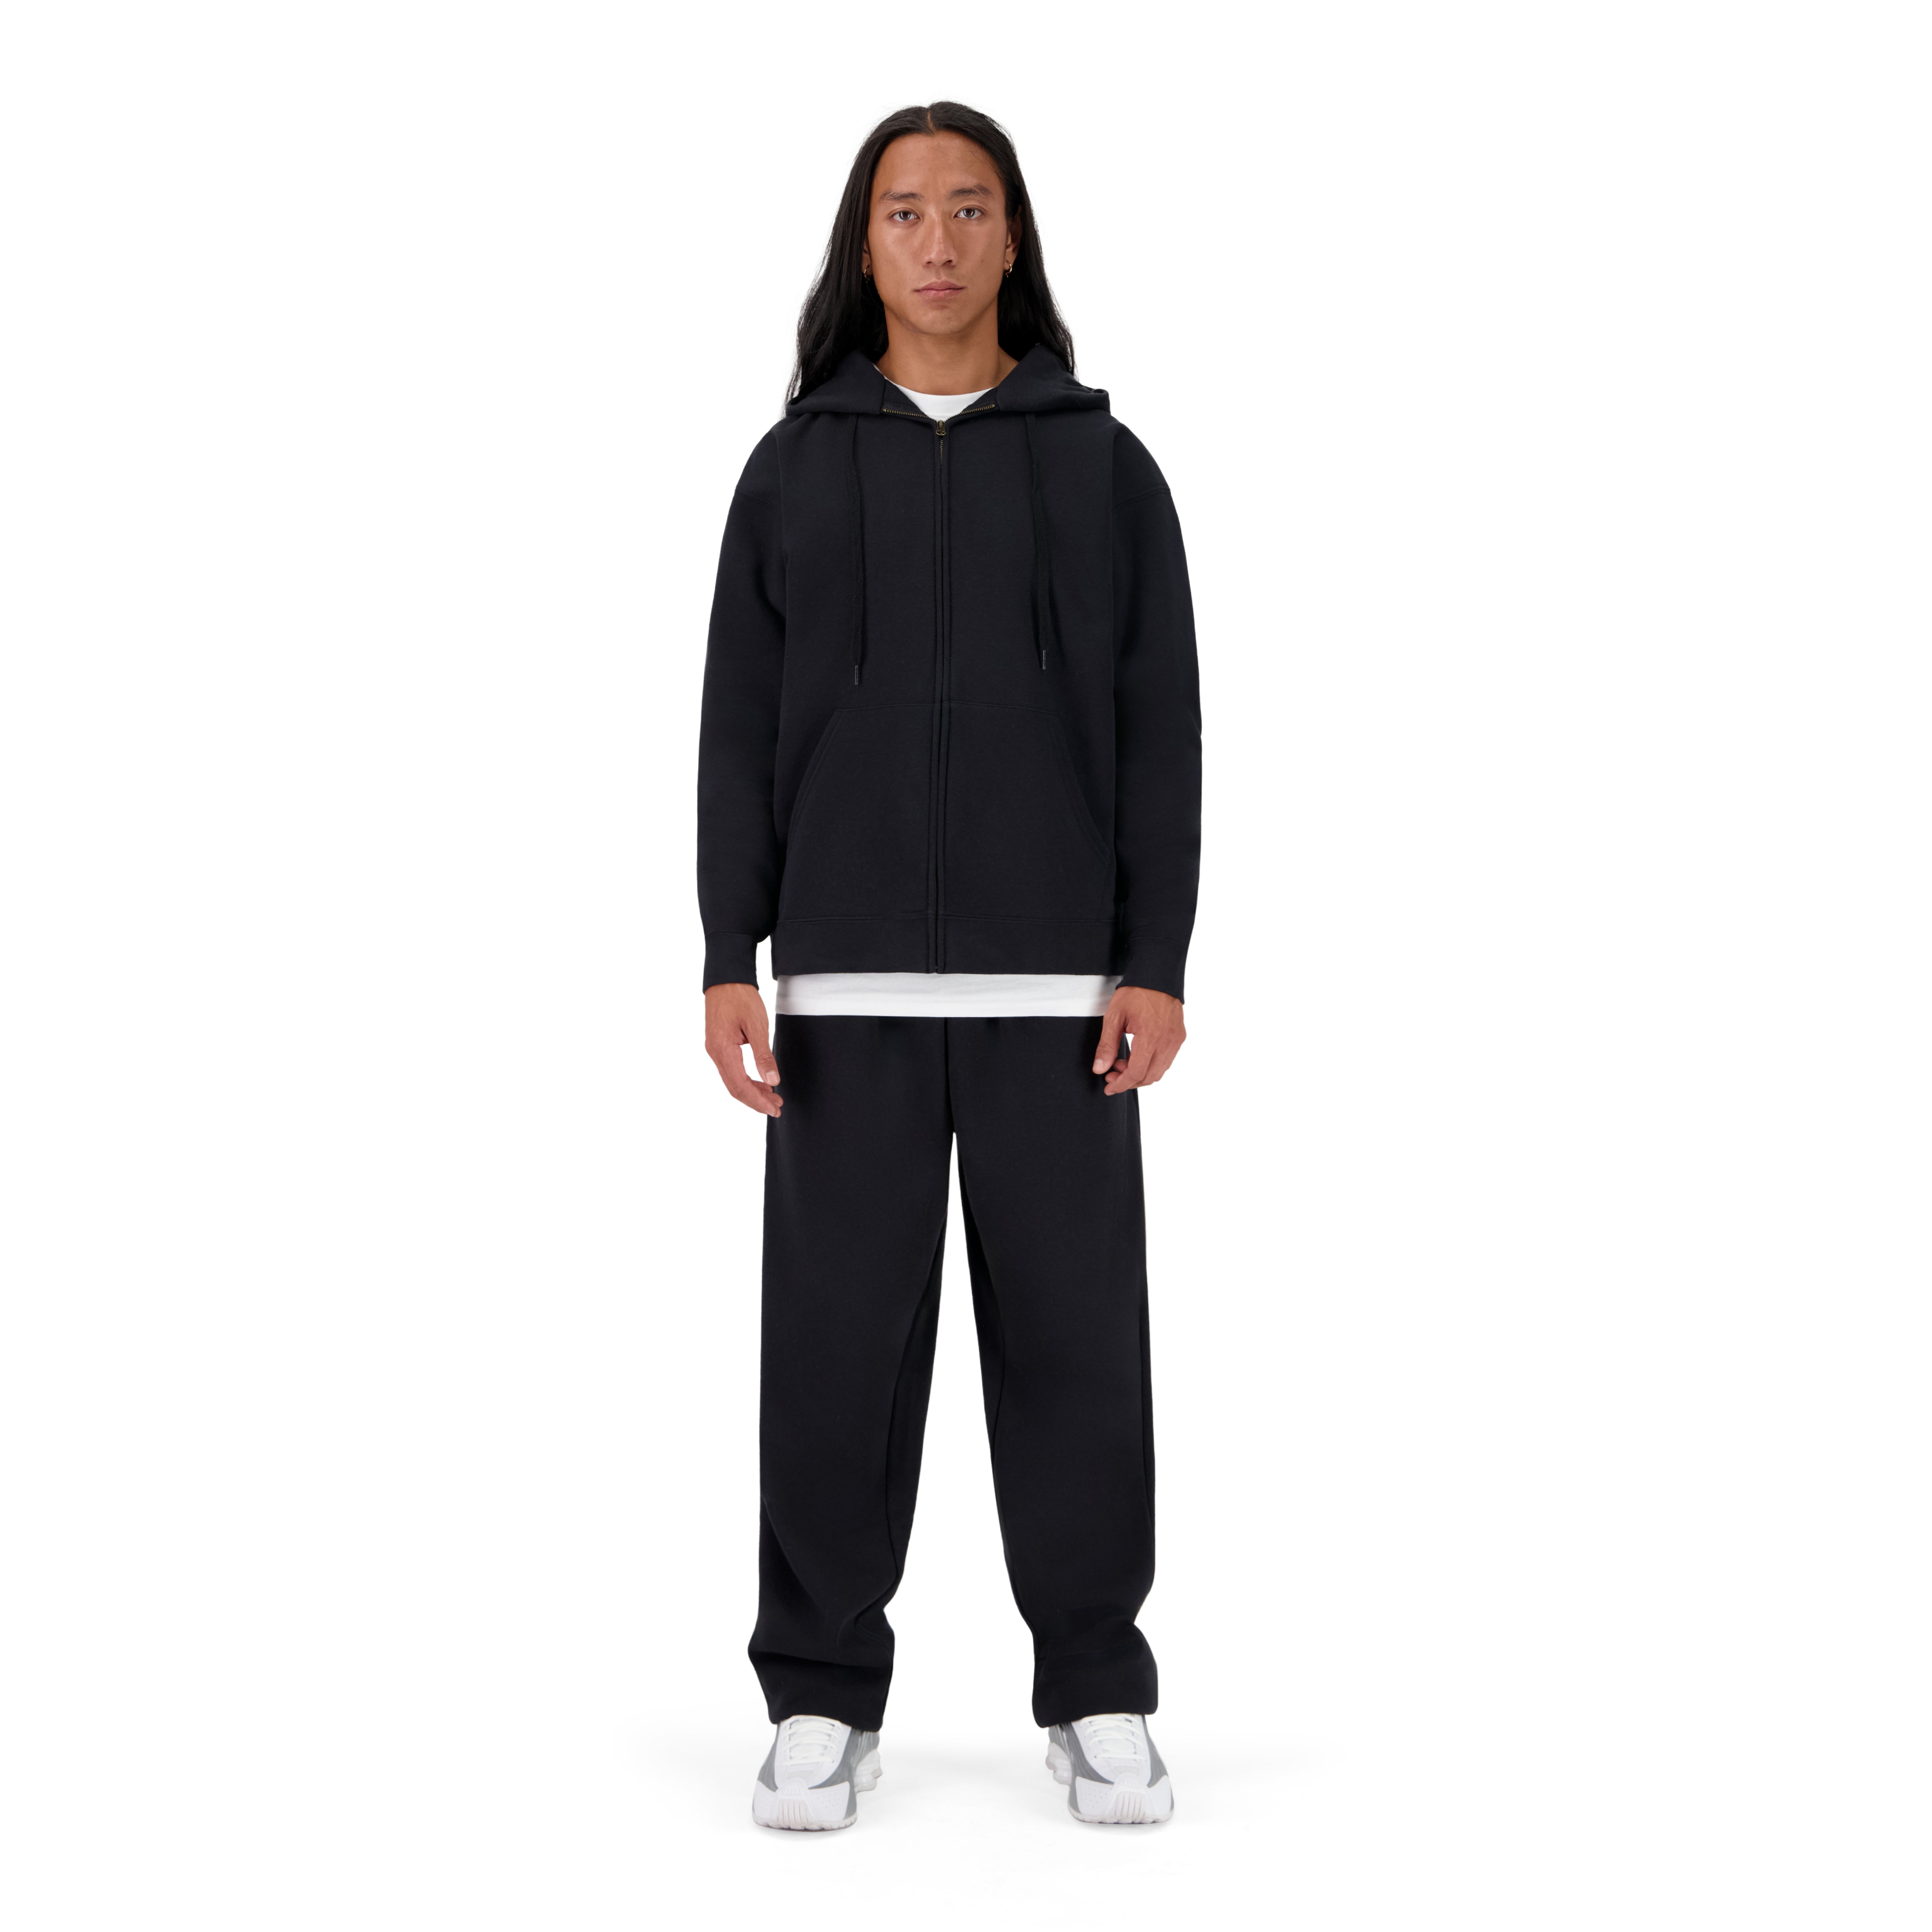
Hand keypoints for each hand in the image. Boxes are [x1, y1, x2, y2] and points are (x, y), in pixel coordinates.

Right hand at [705, 982, 781, 1116]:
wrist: (726, 978)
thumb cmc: (741, 997)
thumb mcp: (757, 1025)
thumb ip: (764, 1055)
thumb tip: (772, 1081)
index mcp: (722, 1049)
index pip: (739, 1085)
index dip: (757, 1101)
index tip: (774, 1108)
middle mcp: (715, 1053)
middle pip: (734, 1087)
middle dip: (756, 1100)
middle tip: (777, 1107)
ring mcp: (715, 1050)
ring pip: (733, 1080)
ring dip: (752, 1091)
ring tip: (773, 1096)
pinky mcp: (719, 1045)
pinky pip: (731, 1070)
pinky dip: (746, 1079)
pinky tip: (761, 1081)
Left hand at [1092, 985, 1185, 1095]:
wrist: (1157, 974)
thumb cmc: (1135, 992)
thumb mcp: (1114, 1017)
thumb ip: (1107, 1045)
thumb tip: (1100, 1068)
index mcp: (1151, 1037)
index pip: (1137, 1073)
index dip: (1121, 1084)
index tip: (1108, 1087)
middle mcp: (1168, 1042)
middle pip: (1149, 1077)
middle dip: (1129, 1081)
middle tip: (1112, 1073)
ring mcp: (1176, 1040)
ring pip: (1159, 1071)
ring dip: (1140, 1074)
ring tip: (1122, 1063)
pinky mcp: (1180, 1036)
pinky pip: (1166, 1060)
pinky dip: (1151, 1065)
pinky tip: (1137, 1055)